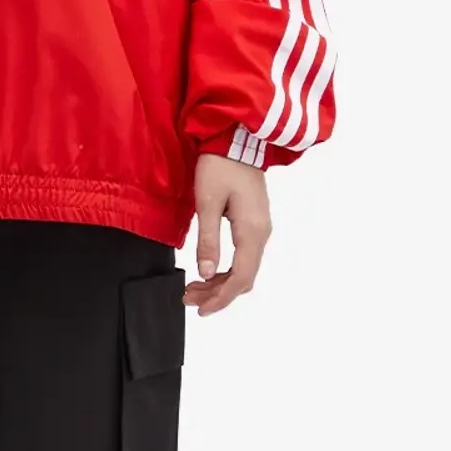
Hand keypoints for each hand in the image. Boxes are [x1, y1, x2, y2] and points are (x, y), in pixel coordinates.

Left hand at [187, 153, 270, 314]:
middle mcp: (261, 234)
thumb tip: (206, 273)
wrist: (237, 140)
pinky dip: (227, 269)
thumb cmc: (220, 166)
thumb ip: (208, 240)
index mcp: (251, 231)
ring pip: (244, 269)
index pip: (240, 278)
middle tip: (190, 298)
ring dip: (221, 283)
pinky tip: (209, 270)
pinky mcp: (255, 223)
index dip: (221, 298)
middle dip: (218, 294)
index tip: (201, 309)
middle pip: (244, 278)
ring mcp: (260, 229)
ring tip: (194, 288)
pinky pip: (244, 256)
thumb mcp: (207, 204)